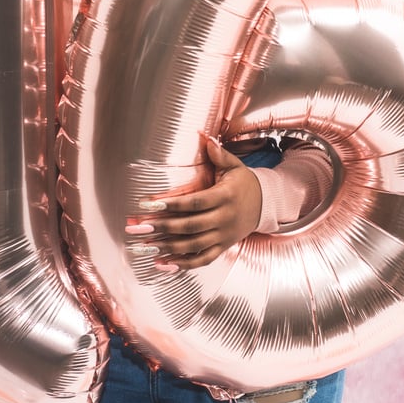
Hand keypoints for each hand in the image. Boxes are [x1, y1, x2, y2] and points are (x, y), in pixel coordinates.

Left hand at [125, 136, 261, 270]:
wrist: (264, 204)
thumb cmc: (244, 183)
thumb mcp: (234, 166)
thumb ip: (218, 154)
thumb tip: (205, 137)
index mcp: (225, 197)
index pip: (195, 202)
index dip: (172, 204)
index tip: (150, 204)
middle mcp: (224, 219)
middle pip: (190, 226)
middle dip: (162, 227)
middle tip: (138, 226)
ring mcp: (223, 236)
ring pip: (193, 246)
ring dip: (167, 247)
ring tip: (144, 246)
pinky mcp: (222, 247)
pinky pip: (202, 260)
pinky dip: (182, 265)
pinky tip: (162, 264)